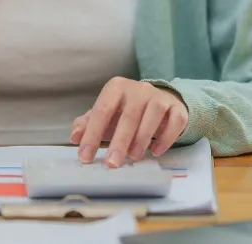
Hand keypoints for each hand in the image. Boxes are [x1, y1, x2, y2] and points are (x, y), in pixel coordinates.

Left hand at [71, 77, 188, 166]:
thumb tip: (74, 137)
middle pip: (128, 116)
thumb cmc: (126, 111)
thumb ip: (88, 124)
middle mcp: (139, 88)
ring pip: (153, 115)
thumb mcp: (106, 114)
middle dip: (119, 142)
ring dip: (142, 139)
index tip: (85, 157)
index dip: (92, 134)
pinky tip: (156, 151)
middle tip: (112, 164)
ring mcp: (160, 97)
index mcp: (116, 87)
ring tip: (133, 157)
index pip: (102, 111)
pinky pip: (175, 121)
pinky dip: (166, 137)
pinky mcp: (177, 108)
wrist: (159, 101)